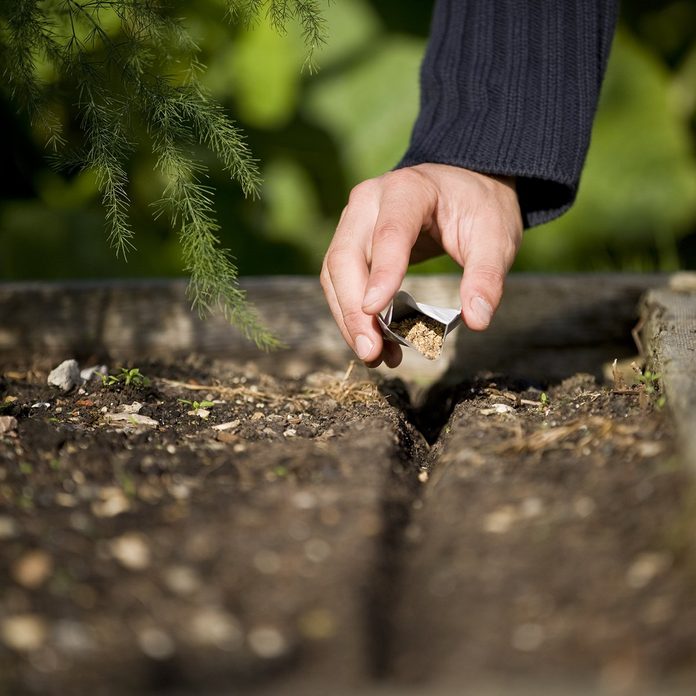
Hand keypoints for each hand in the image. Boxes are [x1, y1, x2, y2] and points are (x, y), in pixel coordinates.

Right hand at [320, 163, 522, 366]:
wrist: (462, 189)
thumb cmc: (479, 209)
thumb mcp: (496, 238)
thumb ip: (487, 276)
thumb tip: (477, 320)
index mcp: (408, 190)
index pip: (388, 234)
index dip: (381, 273)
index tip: (375, 311)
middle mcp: (369, 201)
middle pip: (345, 256)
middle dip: (353, 309)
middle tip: (370, 352)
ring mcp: (353, 221)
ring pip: (335, 273)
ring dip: (349, 319)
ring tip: (376, 356)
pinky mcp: (351, 243)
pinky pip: (339, 282)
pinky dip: (351, 315)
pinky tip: (375, 342)